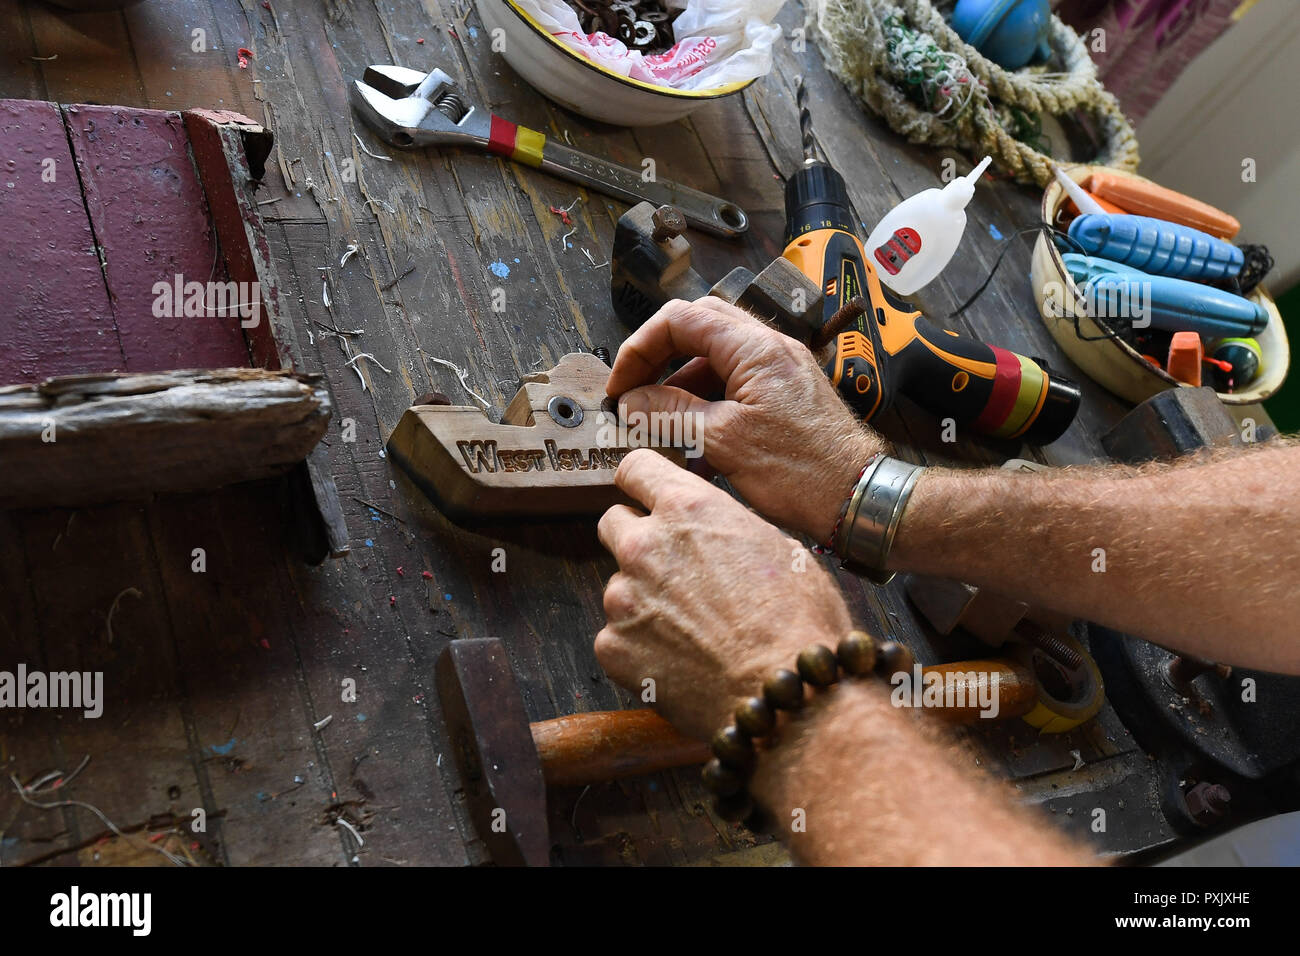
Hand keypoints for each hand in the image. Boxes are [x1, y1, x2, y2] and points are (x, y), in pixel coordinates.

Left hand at [595, 449, 854, 739]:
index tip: (647, 498)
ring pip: (619, 586)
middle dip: (638, 540)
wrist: (786, 693)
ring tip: (691, 632)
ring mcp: (623, 597)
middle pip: (613, 523)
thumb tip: (714, 531)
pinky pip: (616, 638)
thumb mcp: (777, 546)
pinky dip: (640, 648)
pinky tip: (679, 662)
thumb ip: (726, 528)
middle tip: (674, 572)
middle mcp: (645, 545)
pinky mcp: (613, 647)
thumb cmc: (798, 621)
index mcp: (687, 509)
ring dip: (644, 600)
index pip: (635, 469)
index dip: (644, 485)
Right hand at [606, 296, 885, 541]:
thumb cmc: (803, 473)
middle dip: (658, 356)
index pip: (680, 320)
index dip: (640, 348)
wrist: (859, 497)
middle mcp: (771, 347)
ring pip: (715, 356)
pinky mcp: (785, 393)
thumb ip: (671, 412)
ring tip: (656, 419)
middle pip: (698, 327)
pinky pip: (735, 381)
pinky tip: (691, 434)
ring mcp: (781, 368)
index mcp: (756, 348)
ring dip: (680, 382)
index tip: (621, 385)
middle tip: (633, 391)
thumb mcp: (723, 442)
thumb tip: (632, 400)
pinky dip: (705, 399)